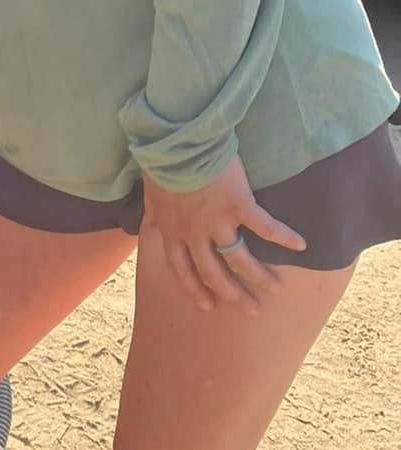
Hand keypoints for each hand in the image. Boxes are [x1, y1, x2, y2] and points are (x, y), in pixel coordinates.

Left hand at [140, 157, 304, 312]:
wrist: (176, 141)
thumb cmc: (161, 162)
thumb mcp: (151, 195)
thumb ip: (153, 214)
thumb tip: (148, 223)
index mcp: (171, 230)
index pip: (182, 269)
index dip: (195, 289)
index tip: (208, 306)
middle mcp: (194, 233)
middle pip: (214, 273)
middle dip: (232, 294)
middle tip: (250, 309)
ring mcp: (217, 222)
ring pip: (239, 259)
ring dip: (258, 277)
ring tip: (275, 288)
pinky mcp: (238, 205)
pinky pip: (265, 228)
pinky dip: (284, 237)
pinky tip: (301, 246)